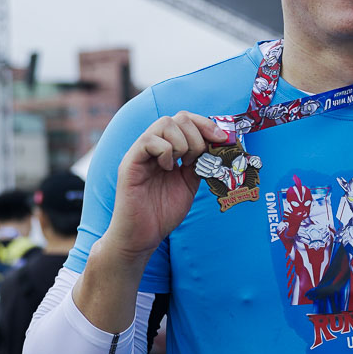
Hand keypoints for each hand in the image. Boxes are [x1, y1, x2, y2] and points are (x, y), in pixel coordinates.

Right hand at [104, 111, 233, 258]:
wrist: (143, 236)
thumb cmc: (163, 213)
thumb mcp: (189, 184)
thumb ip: (199, 164)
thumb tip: (217, 147)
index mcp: (167, 150)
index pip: (186, 121)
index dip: (206, 124)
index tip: (222, 139)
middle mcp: (153, 147)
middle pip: (178, 117)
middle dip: (197, 134)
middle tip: (198, 158)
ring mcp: (140, 153)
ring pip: (164, 123)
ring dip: (183, 143)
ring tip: (182, 165)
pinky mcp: (130, 163)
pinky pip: (149, 140)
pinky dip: (166, 151)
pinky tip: (167, 169)